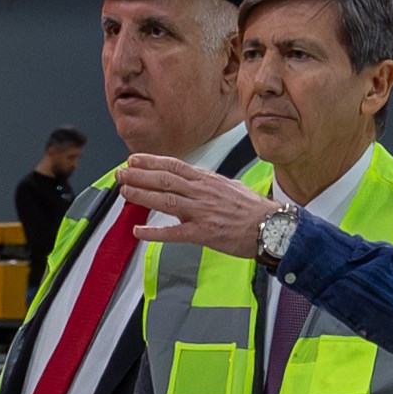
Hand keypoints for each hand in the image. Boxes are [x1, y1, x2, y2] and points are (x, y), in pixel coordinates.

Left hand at [117, 154, 266, 252]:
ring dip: (142, 196)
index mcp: (207, 180)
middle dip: (140, 176)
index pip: (174, 165)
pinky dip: (155, 233)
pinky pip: (175, 233)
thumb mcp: (228, 187)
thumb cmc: (252, 210)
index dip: (151, 161)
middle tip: (120, 174)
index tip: (134, 159)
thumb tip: (187, 184)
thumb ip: (205, 186)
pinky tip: (139, 232)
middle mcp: (202, 193)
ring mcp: (202, 212)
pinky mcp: (205, 233)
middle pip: (165, 180)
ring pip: (166, 201)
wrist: (272, 227)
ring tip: (124, 193)